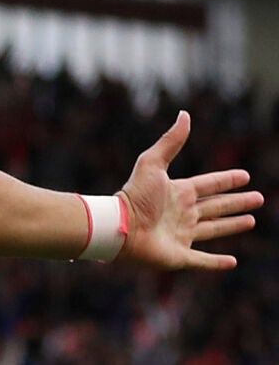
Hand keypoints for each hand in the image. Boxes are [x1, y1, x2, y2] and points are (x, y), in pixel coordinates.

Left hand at [117, 110, 264, 269]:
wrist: (120, 227)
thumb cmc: (136, 195)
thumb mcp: (153, 163)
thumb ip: (170, 141)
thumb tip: (184, 114)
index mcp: (178, 192)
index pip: (209, 184)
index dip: (226, 180)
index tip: (245, 176)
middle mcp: (182, 213)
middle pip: (216, 207)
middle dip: (236, 203)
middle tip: (258, 198)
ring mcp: (181, 235)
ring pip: (214, 230)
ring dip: (232, 226)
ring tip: (251, 221)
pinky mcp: (179, 256)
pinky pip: (202, 260)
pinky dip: (217, 262)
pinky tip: (232, 262)